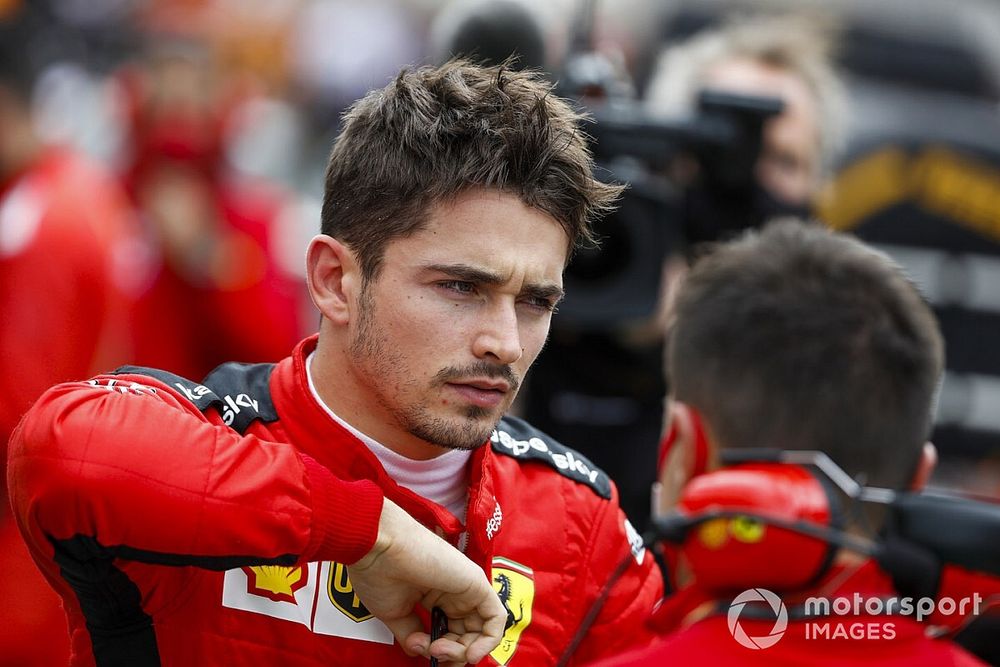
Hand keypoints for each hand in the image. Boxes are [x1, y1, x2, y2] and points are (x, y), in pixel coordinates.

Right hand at [349, 499, 504, 664]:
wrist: (378, 549)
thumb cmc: (378, 572)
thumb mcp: (396, 613)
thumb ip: (412, 633)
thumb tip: (420, 650)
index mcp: (434, 596)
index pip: (451, 633)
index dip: (442, 652)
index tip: (426, 654)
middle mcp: (453, 592)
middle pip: (467, 635)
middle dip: (453, 654)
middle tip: (433, 653)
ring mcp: (465, 588)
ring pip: (481, 631)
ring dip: (463, 652)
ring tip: (438, 648)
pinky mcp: (476, 583)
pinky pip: (495, 618)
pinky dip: (488, 641)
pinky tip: (469, 652)